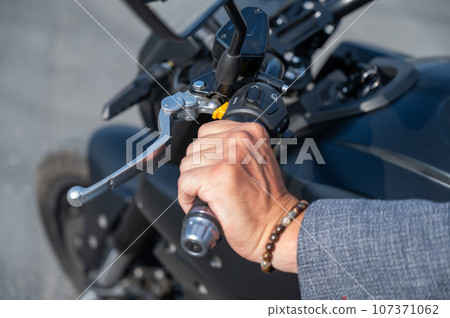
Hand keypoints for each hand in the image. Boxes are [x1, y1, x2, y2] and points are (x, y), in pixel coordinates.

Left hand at [178, 121, 303, 272]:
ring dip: (193, 184)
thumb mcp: (257, 159)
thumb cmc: (267, 200)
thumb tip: (206, 149)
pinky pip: (184, 182)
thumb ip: (235, 148)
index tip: (212, 169)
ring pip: (187, 165)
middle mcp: (239, 139)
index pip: (206, 132)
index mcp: (250, 131)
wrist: (276, 225)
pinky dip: (187, 197)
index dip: (205, 155)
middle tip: (212, 187)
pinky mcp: (215, 176)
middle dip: (198, 170)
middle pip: (194, 148)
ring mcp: (227, 157)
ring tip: (209, 196)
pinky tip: (204, 204)